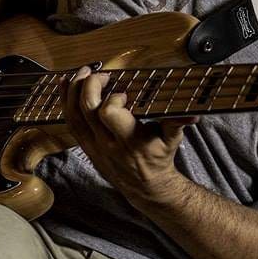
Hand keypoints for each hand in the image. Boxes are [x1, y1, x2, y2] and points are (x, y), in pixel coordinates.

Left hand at [58, 66, 198, 204]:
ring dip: (73, 90)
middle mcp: (108, 143)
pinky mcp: (86, 145)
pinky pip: (70, 122)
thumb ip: (178, 123)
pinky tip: (65, 85)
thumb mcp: (171, 140)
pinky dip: (65, 101)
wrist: (145, 186)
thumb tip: (192, 114)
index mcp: (129, 140)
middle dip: (90, 86)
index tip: (124, 93)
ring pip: (74, 115)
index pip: (109, 113)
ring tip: (82, 73)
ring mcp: (94, 145)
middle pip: (87, 110)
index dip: (113, 98)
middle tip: (100, 75)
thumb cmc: (158, 158)